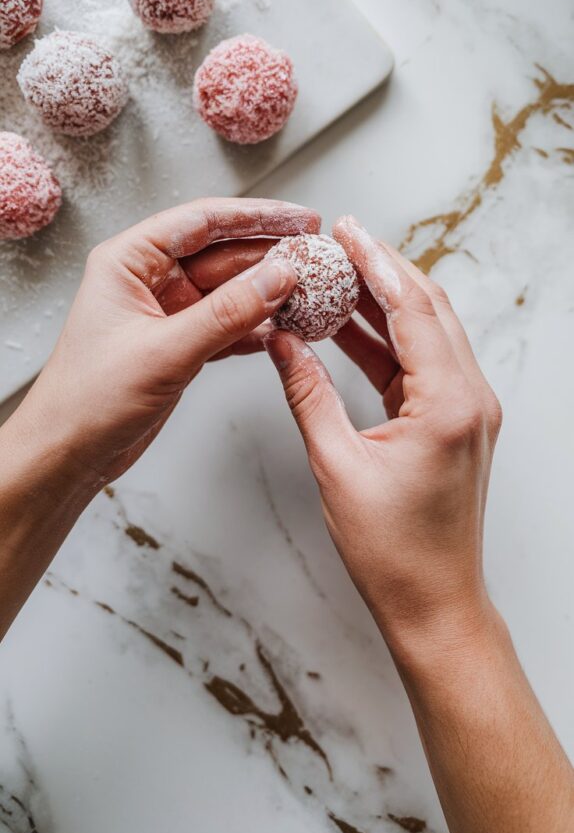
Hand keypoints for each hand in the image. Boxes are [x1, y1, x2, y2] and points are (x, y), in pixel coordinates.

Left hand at [24, 197, 318, 489]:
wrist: (68, 454)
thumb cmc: (88, 399)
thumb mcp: (164, 352)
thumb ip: (226, 313)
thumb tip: (278, 277)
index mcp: (129, 261)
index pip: (202, 222)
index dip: (256, 217)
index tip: (299, 218)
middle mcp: (148, 280)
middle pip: (222, 253)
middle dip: (270, 255)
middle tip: (316, 256)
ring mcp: (166, 313)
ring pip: (229, 290)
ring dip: (268, 292)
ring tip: (312, 291)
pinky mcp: (179, 345)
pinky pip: (227, 324)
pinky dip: (256, 326)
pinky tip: (285, 327)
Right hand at [264, 215, 501, 655]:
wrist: (434, 603)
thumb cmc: (393, 551)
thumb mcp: (336, 466)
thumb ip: (307, 395)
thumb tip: (283, 342)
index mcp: (449, 404)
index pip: (411, 310)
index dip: (375, 263)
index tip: (346, 230)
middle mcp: (470, 398)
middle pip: (427, 310)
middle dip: (382, 270)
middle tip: (339, 240)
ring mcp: (467, 410)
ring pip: (425, 333)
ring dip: (382, 302)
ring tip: (335, 275)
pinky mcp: (454, 422)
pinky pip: (419, 365)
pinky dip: (385, 341)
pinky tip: (346, 327)